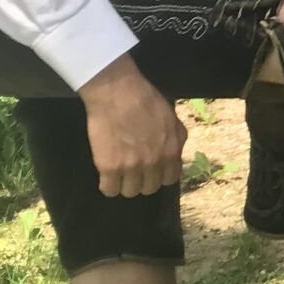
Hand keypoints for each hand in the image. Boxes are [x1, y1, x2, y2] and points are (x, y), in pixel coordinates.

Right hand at [79, 56, 186, 197]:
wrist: (116, 91)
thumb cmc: (145, 98)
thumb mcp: (171, 117)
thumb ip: (177, 137)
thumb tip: (176, 153)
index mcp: (170, 151)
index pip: (170, 179)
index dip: (160, 175)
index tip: (152, 170)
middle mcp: (153, 163)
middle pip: (149, 188)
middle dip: (143, 180)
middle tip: (133, 170)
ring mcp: (130, 167)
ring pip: (130, 192)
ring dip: (125, 184)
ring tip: (119, 173)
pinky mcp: (108, 167)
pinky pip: (109, 189)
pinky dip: (107, 185)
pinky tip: (106, 176)